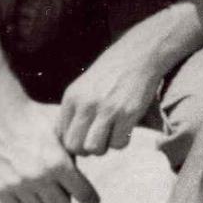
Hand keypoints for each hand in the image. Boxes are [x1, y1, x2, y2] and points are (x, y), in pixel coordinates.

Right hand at [0, 86, 98, 202]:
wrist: (1, 115)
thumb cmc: (39, 118)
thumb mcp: (64, 129)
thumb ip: (79, 148)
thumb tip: (97, 158)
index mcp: (58, 162)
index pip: (83, 193)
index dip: (90, 199)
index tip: (93, 202)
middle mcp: (39, 177)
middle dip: (65, 199)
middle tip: (64, 190)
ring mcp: (18, 185)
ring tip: (45, 192)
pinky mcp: (0, 189)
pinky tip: (28, 196)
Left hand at [57, 30, 163, 158]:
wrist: (140, 53)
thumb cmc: (112, 70)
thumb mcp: (84, 85)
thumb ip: (74, 108)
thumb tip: (67, 138)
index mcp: (71, 97)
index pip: (61, 136)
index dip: (75, 140)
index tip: (87, 135)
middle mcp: (86, 104)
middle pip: (75, 147)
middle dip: (87, 149)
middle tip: (99, 138)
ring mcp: (107, 109)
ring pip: (95, 149)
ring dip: (104, 146)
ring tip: (112, 133)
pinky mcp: (128, 113)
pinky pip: (118, 144)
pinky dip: (122, 141)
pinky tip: (126, 128)